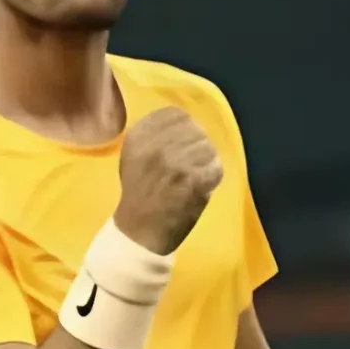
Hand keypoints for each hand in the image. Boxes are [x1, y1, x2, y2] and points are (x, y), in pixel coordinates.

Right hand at [115, 105, 225, 254]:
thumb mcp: (134, 156)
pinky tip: (200, 187)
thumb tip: (184, 120)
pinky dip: (212, 178)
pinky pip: (215, 168)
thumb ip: (154, 135)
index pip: (175, 114)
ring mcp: (175, 163)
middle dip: (196, 146)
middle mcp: (156, 146)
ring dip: (206, 162)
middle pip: (195, 129)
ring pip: (208, 148)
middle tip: (189, 165)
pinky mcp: (192, 180)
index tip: (181, 142)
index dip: (184, 127)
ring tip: (193, 177)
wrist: (138, 234)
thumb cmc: (138, 194)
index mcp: (139, 138)